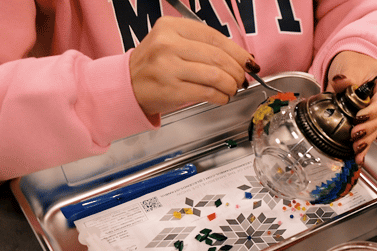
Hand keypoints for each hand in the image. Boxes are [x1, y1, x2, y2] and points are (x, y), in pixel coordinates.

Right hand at [129, 16, 258, 115]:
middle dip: (237, 71)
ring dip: (231, 85)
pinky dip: (221, 96)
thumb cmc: (155, 65)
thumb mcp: (173, 44)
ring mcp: (167, 67)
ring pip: (216, 75)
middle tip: (242, 78)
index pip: (215, 37)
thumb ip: (203, 46)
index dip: (238, 51)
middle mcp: (167, 44)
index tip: (249, 61)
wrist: (127, 85)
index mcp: (171, 27)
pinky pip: (207, 92)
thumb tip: (241, 57)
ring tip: (233, 88)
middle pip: (218, 57)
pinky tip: (222, 97)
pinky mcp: (170, 89)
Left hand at [326, 51, 376, 164]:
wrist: (354, 66)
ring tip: (357, 148)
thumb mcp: (349, 65)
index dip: (373, 110)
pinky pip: (375, 130)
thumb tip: (342, 82)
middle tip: (355, 136)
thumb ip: (346, 77)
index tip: (359, 118)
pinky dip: (367, 142)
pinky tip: (361, 155)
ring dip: (368, 138)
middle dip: (369, 128)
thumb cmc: (356, 63)